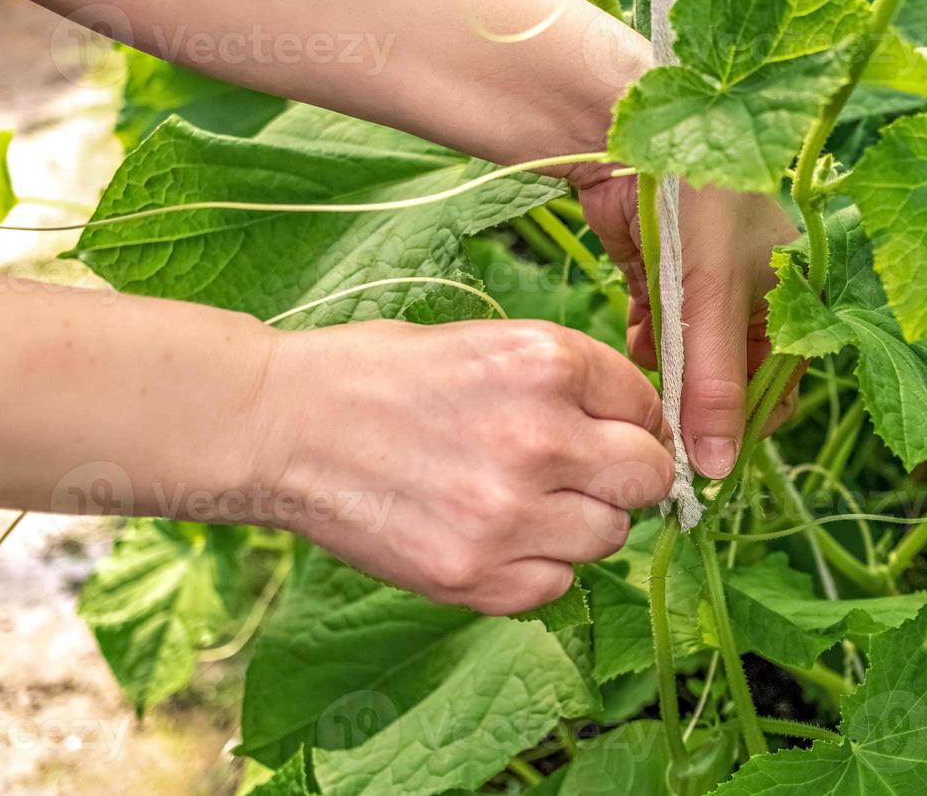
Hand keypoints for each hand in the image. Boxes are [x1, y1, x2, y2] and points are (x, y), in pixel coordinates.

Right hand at [249, 319, 674, 613]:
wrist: (278, 424)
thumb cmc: (378, 375)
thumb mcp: (486, 343)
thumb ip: (565, 383)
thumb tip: (631, 423)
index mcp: (548, 362)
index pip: (646, 406)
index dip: (631, 420)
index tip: (610, 430)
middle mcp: (542, 438)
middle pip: (648, 478)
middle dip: (627, 475)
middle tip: (587, 473)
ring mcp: (510, 514)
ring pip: (608, 536)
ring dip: (581, 522)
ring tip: (525, 501)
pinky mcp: (474, 575)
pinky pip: (555, 584)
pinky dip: (537, 567)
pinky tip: (494, 536)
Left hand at [578, 176, 801, 479]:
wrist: (629, 138)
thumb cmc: (696, 207)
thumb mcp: (712, 303)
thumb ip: (714, 389)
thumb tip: (719, 470)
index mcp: (793, 298)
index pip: (780, 385)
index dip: (746, 423)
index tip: (706, 454)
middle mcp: (756, 296)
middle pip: (731, 377)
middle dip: (699, 400)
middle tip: (667, 426)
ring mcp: (708, 288)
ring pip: (691, 359)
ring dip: (669, 372)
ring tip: (652, 370)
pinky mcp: (665, 278)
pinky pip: (662, 332)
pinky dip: (650, 342)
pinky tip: (638, 337)